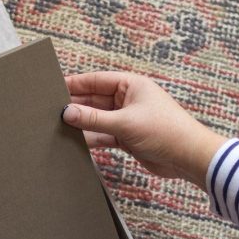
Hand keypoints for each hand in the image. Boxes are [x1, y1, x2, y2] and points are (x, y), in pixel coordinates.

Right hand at [62, 71, 226, 189]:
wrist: (189, 158)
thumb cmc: (166, 132)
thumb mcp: (125, 123)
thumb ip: (93, 119)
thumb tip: (67, 113)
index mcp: (131, 85)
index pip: (95, 80)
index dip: (74, 83)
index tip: (53, 88)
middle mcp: (128, 99)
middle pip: (94, 99)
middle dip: (75, 106)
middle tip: (50, 111)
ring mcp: (127, 118)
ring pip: (97, 118)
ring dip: (82, 123)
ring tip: (57, 127)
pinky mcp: (127, 137)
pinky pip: (103, 134)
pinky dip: (91, 138)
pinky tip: (74, 142)